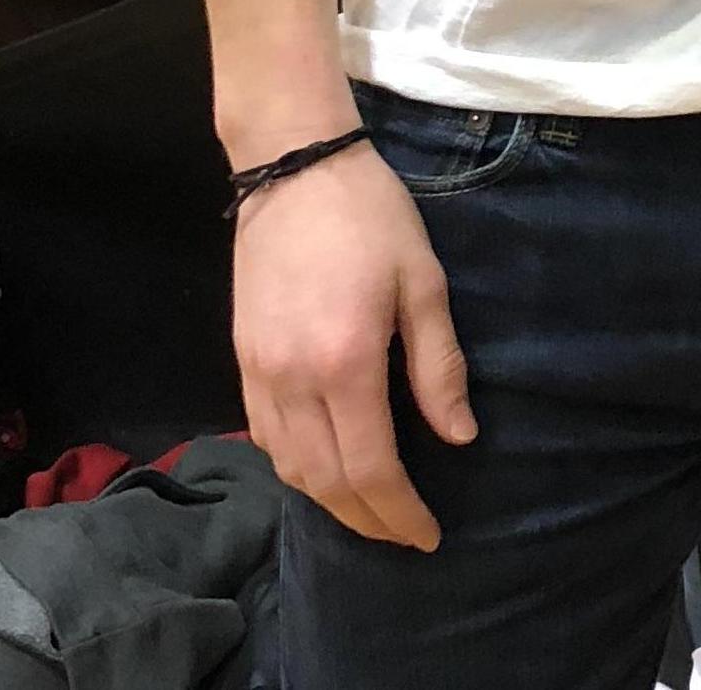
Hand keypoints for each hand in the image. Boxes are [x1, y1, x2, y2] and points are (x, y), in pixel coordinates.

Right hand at [233, 142, 474, 548]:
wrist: (295, 165)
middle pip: (327, 483)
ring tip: (371, 509)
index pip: (371, 469)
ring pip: (290, 469)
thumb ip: (438, 366)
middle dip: (368, 520)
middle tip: (405, 533)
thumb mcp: (424, 281)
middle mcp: (293, 381)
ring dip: (330, 501)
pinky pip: (266, 439)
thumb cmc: (372, 216)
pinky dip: (297, 467)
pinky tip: (325, 464)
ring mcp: (259, 374)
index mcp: (346, 363)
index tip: (428, 535)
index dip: (400, 513)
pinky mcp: (241, 361)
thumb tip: (459, 437)